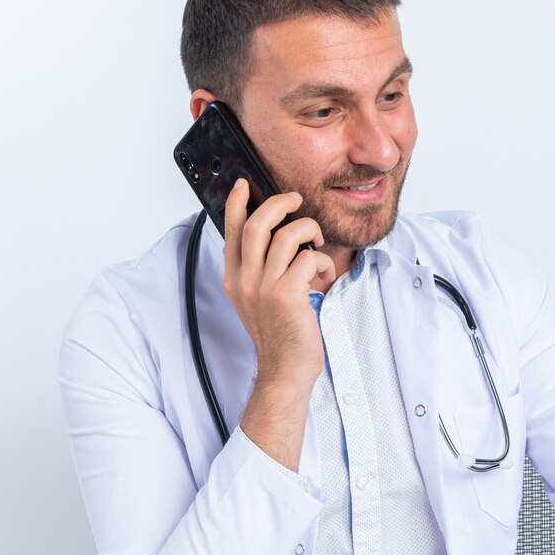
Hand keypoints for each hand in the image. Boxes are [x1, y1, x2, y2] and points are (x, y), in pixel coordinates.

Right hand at [221, 180, 335, 391]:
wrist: (285, 369)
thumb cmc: (278, 333)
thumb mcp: (256, 299)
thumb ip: (258, 270)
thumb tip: (274, 237)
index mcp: (235, 278)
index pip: (230, 231)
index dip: (236, 203)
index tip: (243, 185)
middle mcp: (245, 280)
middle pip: (256, 224)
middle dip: (278, 203)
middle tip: (295, 199)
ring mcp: (264, 287)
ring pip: (286, 236)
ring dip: (309, 230)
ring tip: (317, 241)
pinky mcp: (287, 295)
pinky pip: (308, 259)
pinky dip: (321, 261)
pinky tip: (323, 274)